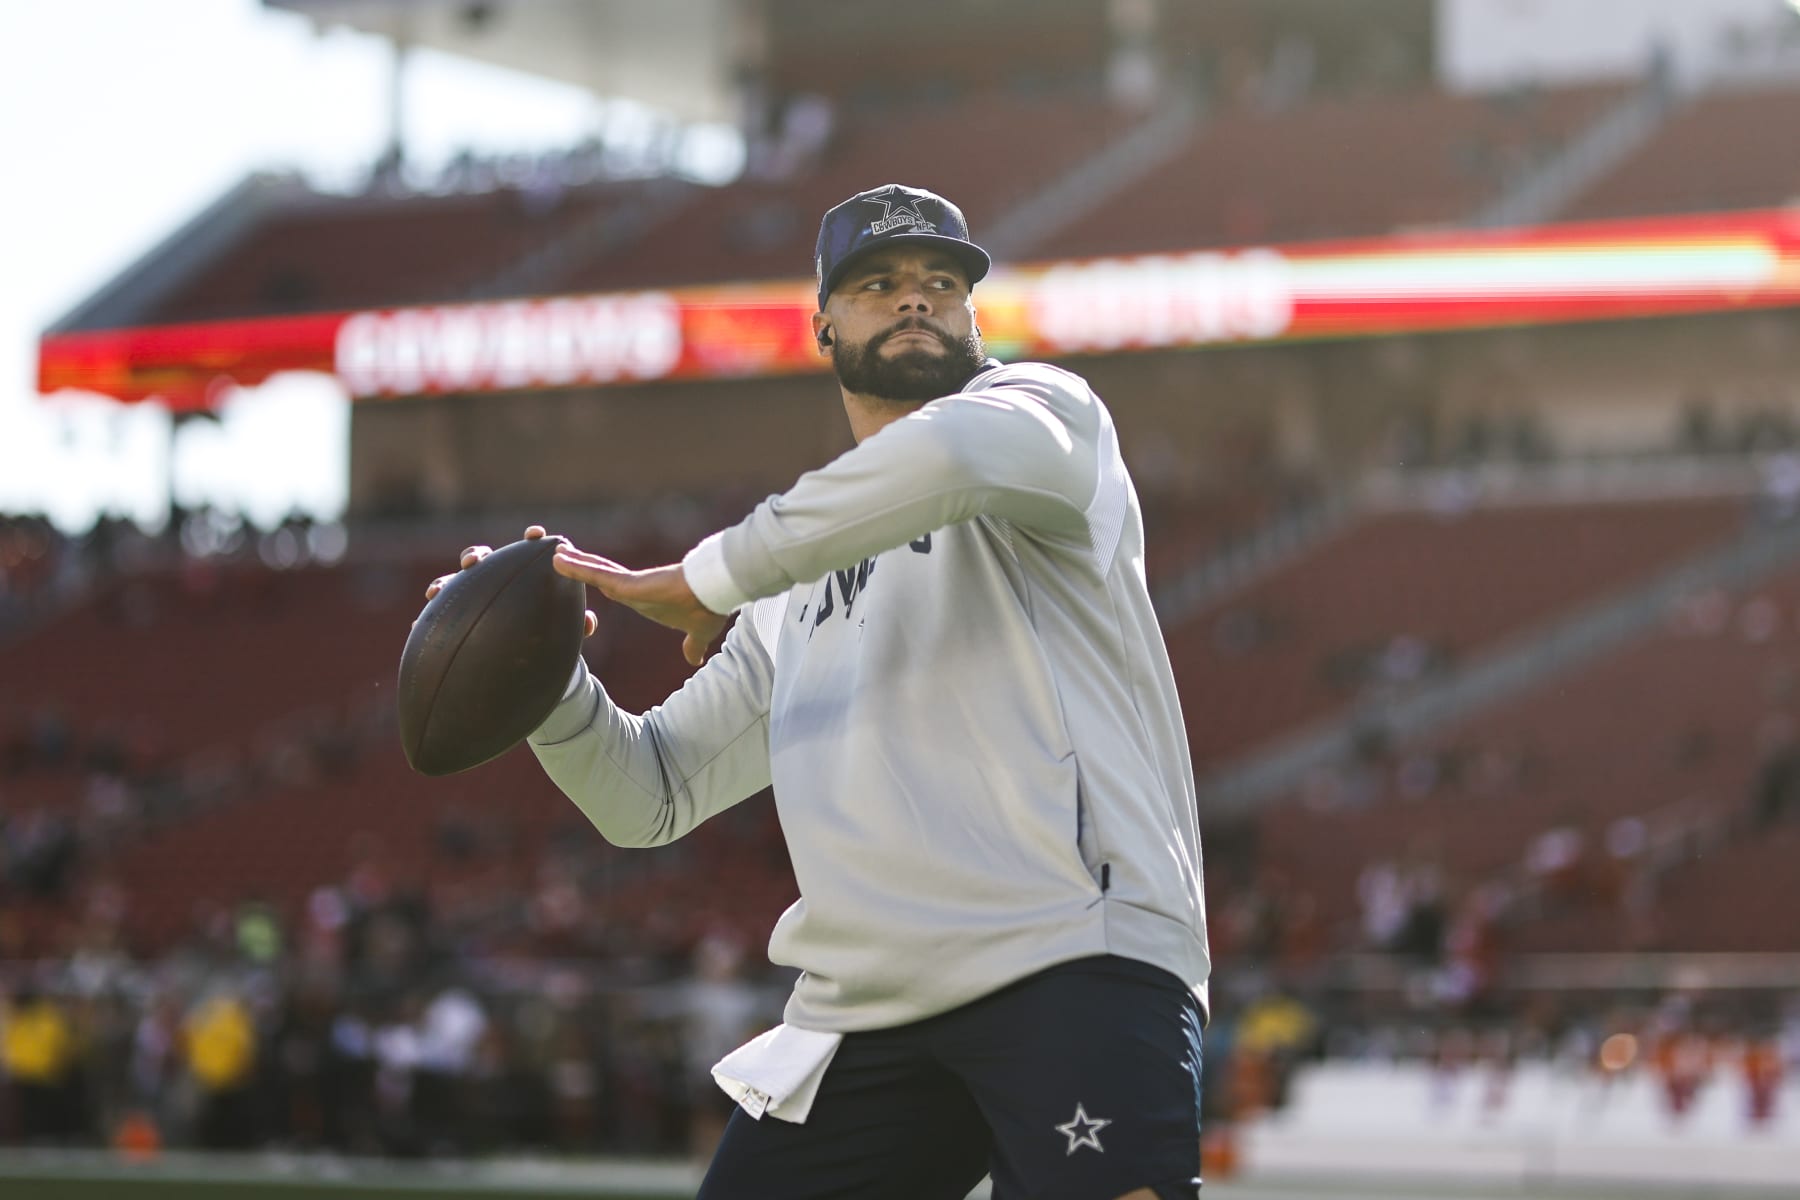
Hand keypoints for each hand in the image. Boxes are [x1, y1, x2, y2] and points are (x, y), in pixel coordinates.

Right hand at [421, 525, 596, 637]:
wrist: (531, 661)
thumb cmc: (551, 637)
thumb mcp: (567, 633)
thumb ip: (578, 625)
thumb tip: (590, 622)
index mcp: (525, 577)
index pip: (528, 551)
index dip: (531, 539)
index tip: (536, 535)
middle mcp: (497, 579)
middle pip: (483, 558)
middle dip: (476, 554)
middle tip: (474, 562)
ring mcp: (475, 596)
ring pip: (455, 581)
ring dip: (444, 582)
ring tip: (435, 590)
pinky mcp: (459, 616)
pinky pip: (441, 615)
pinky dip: (430, 617)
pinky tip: (416, 624)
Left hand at [551, 544, 728, 666]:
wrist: (716, 594)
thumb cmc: (708, 609)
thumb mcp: (698, 633)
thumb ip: (692, 645)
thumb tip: (694, 660)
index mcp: (647, 601)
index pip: (618, 588)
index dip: (604, 581)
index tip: (592, 578)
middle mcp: (636, 591)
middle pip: (601, 577)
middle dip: (582, 569)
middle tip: (562, 558)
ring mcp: (631, 586)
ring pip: (595, 573)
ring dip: (574, 564)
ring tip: (554, 555)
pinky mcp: (629, 584)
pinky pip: (596, 575)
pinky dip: (576, 569)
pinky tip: (558, 561)